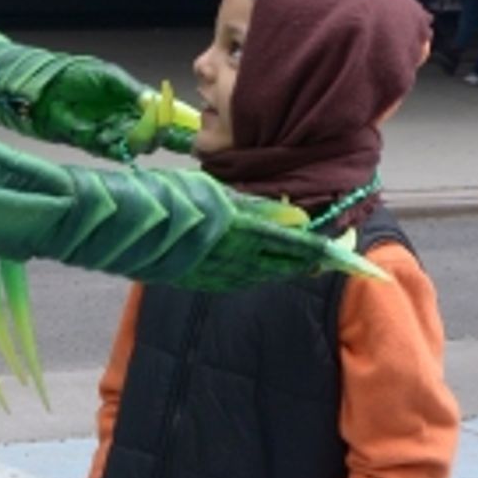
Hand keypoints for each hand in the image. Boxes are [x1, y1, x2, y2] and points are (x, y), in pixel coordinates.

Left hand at [31, 58, 196, 158]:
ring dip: (138, 142)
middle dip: (157, 136)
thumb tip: (153, 103)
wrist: (45, 86)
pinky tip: (114, 136)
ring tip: (131, 129)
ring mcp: (110, 134)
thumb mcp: (109, 75)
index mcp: (134, 103)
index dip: (174, 125)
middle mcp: (126, 121)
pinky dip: (117, 147)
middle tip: (155, 129)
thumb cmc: (76, 74)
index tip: (189, 130)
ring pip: (135, 147)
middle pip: (152, 138)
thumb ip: (132, 89)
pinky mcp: (92, 145)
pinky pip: (111, 152)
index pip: (161, 118)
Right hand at [175, 193, 387, 292]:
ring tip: (303, 265)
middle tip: (333, 262)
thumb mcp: (219, 195)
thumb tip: (297, 217)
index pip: (295, 244)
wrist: (129, 231)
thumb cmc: (172, 201)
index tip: (348, 257)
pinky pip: (239, 280)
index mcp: (246, 232)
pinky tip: (259, 272)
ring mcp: (220, 274)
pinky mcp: (202, 281)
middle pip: (284, 264)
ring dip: (285, 269)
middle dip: (309, 263)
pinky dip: (256, 275)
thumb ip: (257, 208)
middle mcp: (239, 258)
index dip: (323, 251)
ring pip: (263, 274)